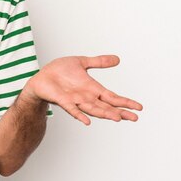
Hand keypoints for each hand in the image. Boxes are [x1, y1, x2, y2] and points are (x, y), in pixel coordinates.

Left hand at [22, 55, 142, 124]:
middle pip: (106, 106)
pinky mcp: (62, 100)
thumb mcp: (81, 62)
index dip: (125, 102)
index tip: (139, 107)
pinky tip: (87, 121)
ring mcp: (75, 100)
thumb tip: (117, 59)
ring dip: (104, 114)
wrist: (41, 76)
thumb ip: (98, 62)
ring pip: (93, 109)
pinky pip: (72, 109)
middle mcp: (86, 97)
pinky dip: (79, 115)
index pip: (112, 97)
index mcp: (92, 88)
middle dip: (120, 111)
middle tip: (135, 118)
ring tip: (117, 118)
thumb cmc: (59, 71)